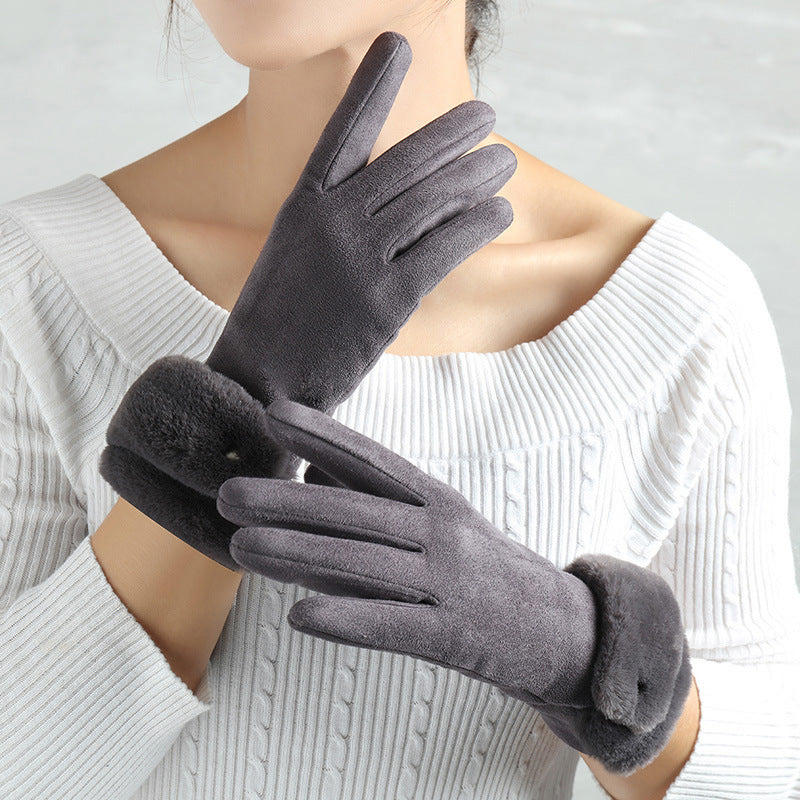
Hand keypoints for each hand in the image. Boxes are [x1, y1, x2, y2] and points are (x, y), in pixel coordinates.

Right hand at [98, 31, 515, 568]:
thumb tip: (389, 202)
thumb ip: (333, 222)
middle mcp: (333, 222)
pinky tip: (499, 213)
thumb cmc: (277, 322)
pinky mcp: (388, 300)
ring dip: (475, 178)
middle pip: (405, 163)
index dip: (373, 86)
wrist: (259, 383)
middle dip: (452, 135)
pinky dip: (476, 227)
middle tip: (487, 116)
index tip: (396, 46)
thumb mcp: (292, 255)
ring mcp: (361, 259)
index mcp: (302, 205)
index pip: (342, 130)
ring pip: (433, 202)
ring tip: (502, 163)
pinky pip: (443, 251)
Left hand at [218, 399, 692, 774]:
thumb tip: (309, 474)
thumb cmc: (486, 571)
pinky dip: (347, 618)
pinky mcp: (454, 635)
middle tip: (228, 494)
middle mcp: (441, 533)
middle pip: (357, 511)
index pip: (373, 461)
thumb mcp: (441, 526)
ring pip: (365, 563)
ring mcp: (448, 583)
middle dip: (289, 501)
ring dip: (299, 554)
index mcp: (436, 501)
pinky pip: (393, 625)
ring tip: (242, 547)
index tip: (274, 414)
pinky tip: (301, 615)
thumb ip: (376, 502)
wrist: (562, 630)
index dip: (324, 436)